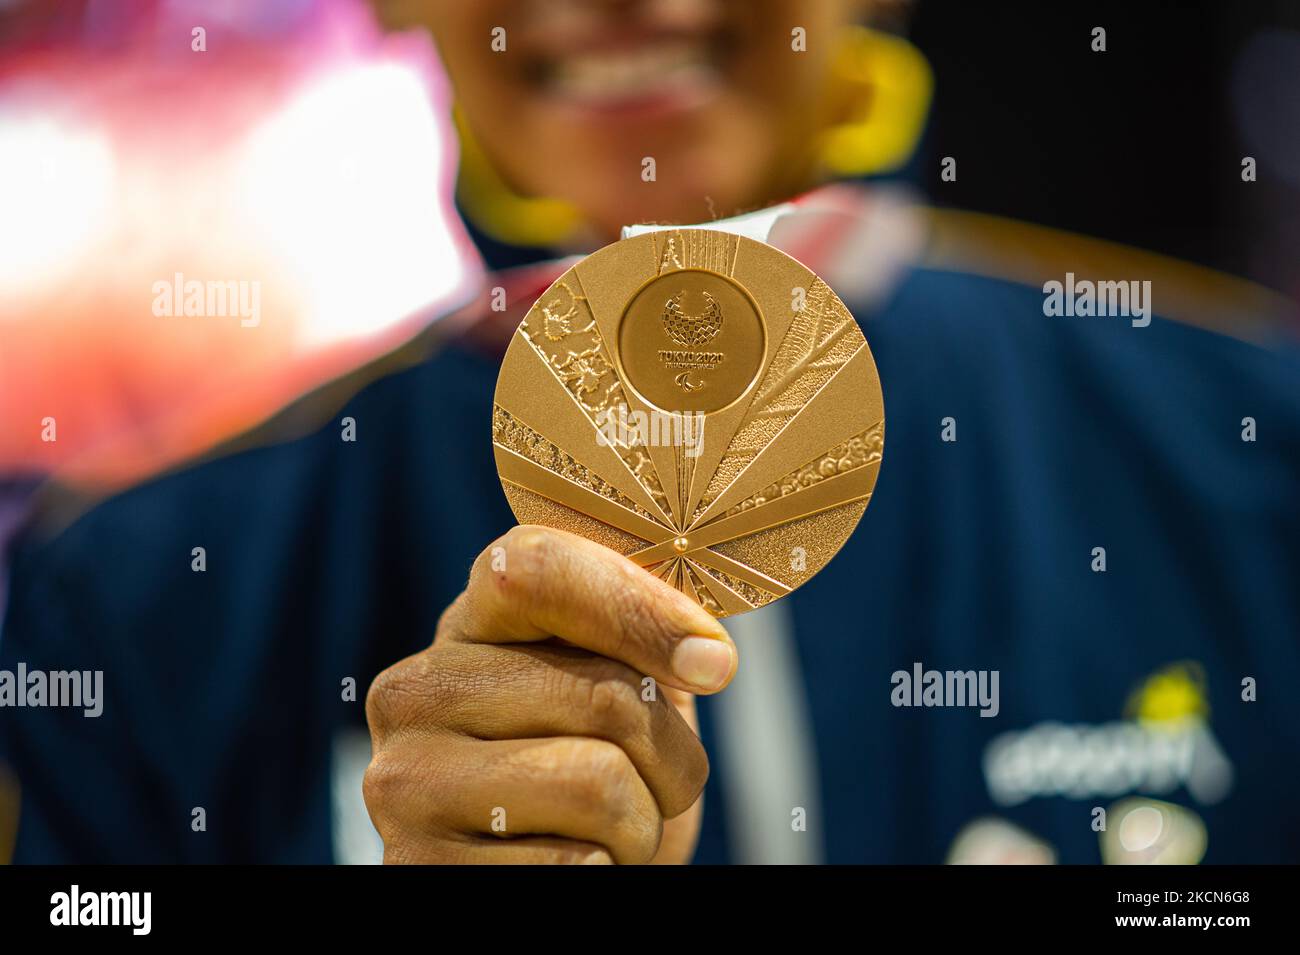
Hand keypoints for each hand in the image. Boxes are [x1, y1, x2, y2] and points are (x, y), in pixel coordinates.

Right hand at [363, 525, 737, 862]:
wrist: (546, 875)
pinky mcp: (418, 868)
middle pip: (604, 694)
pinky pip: (575, 866)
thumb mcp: (624, 682)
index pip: (539, 568)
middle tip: (649, 785)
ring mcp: (405, 781)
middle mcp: (417, 689)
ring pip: (600, 785)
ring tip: (605, 830)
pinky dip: (603, 874)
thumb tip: (707, 653)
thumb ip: (649, 632)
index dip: (642, 610)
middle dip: (669, 757)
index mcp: (469, 622)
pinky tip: (564, 863)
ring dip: (640, 826)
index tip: (715, 662)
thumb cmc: (598, 767)